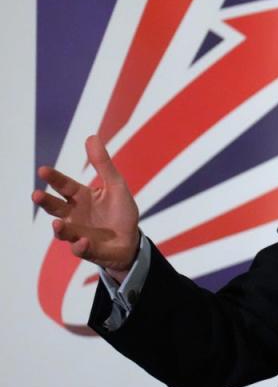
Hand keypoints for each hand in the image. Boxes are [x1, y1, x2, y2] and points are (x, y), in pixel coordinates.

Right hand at [32, 135, 139, 279]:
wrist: (132, 241)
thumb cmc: (121, 212)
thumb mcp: (116, 185)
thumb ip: (103, 164)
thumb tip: (91, 137)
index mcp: (81, 197)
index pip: (64, 186)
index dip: (54, 179)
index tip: (43, 170)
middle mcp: (75, 215)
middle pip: (55, 208)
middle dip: (45, 202)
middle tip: (36, 195)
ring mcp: (79, 233)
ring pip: (63, 231)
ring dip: (59, 228)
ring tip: (57, 224)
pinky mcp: (88, 250)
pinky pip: (80, 249)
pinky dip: (80, 246)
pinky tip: (83, 241)